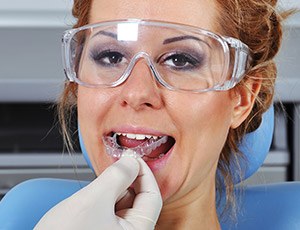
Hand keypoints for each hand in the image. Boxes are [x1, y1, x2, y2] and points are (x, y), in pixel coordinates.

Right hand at [34, 156, 161, 229]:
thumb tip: (131, 161)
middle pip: (139, 200)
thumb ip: (116, 176)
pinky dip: (106, 198)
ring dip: (114, 190)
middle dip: (126, 181)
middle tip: (114, 167)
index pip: (153, 197)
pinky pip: (112, 210)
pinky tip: (93, 196)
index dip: (144, 173)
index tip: (132, 159)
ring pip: (124, 204)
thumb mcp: (93, 200)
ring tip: (98, 187)